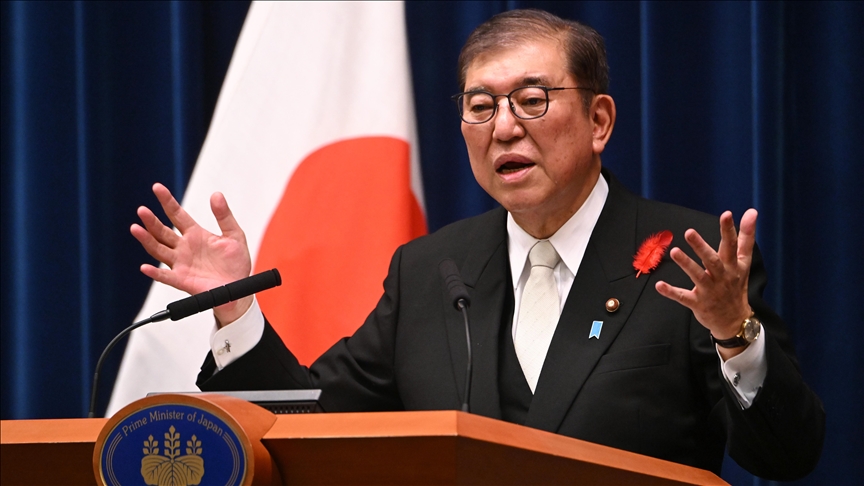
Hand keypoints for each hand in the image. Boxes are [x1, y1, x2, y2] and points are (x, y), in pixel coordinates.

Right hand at [131, 183, 252, 324]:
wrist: (239, 287)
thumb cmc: (236, 262)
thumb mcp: (234, 235)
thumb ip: (224, 216)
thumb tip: (216, 194)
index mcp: (195, 234)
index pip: (177, 214)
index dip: (167, 201)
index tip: (157, 187)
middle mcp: (184, 248)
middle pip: (163, 232)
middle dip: (152, 221)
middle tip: (142, 210)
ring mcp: (181, 264)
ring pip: (159, 250)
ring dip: (147, 240)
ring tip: (136, 228)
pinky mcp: (182, 280)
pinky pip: (165, 276)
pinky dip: (155, 273)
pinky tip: (145, 267)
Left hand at [655, 209, 757, 358]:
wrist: (734, 320)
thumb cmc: (736, 286)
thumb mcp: (744, 262)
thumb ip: (746, 237)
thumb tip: (752, 211)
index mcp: (733, 266)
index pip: (732, 245)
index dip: (729, 229)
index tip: (727, 214)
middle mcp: (722, 277)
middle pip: (712, 260)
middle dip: (701, 247)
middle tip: (689, 232)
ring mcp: (709, 291)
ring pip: (697, 276)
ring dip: (686, 264)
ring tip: (674, 251)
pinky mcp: (698, 303)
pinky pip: (683, 297)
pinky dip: (671, 292)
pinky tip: (659, 285)